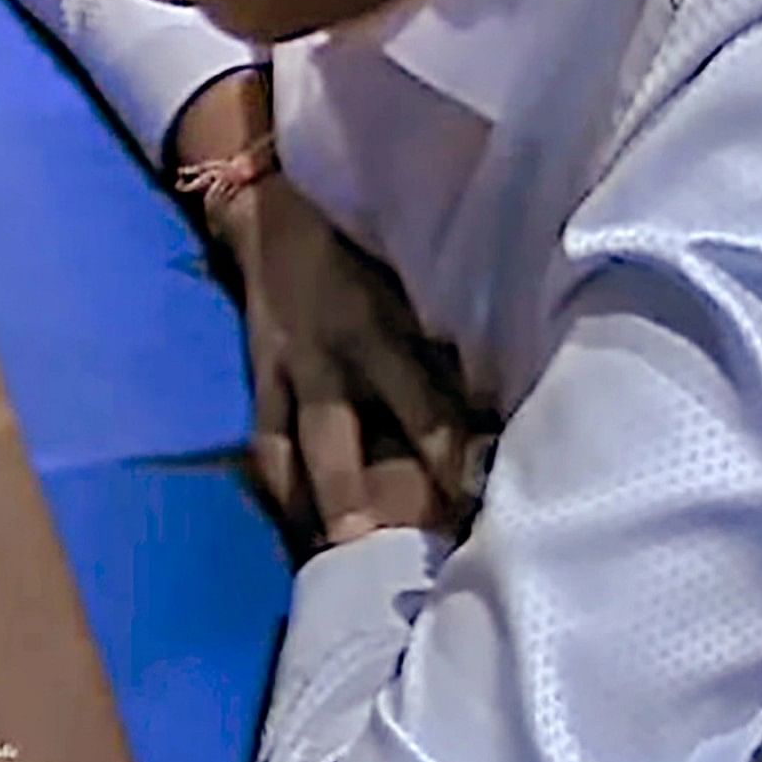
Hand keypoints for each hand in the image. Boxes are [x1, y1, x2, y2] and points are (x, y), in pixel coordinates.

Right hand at [218, 176, 479, 552]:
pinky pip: (264, 439)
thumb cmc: (364, 237)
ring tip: (335, 557)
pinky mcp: (259, 376)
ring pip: (297, 450)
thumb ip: (449, 332)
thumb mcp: (413, 273)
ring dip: (317, 504)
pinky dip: (278, 482)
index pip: (422, 406)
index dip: (449, 453)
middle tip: (384, 551)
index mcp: (379, 330)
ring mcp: (287, 371)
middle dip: (361, 498)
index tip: (480, 494)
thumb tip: (502, 398)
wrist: (270, 204)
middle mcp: (330, 359)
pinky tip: (296, 525)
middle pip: (344, 441)